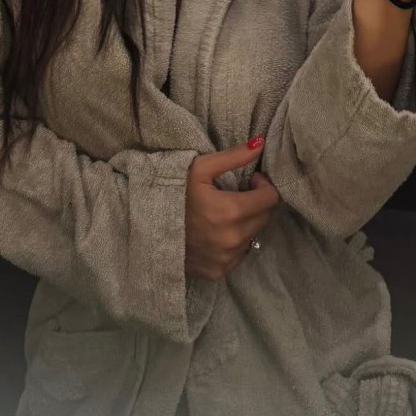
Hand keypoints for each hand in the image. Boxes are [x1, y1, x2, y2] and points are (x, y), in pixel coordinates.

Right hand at [185, 142, 279, 281]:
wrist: (145, 227)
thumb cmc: (173, 192)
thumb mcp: (200, 168)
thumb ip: (234, 157)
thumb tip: (261, 143)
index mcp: (230, 211)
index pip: (271, 199)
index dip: (263, 185)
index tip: (250, 180)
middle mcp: (232, 239)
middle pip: (265, 218)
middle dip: (258, 203)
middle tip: (239, 193)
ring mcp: (225, 259)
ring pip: (254, 236)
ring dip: (248, 222)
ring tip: (226, 212)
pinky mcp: (217, 272)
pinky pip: (240, 254)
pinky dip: (236, 242)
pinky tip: (218, 231)